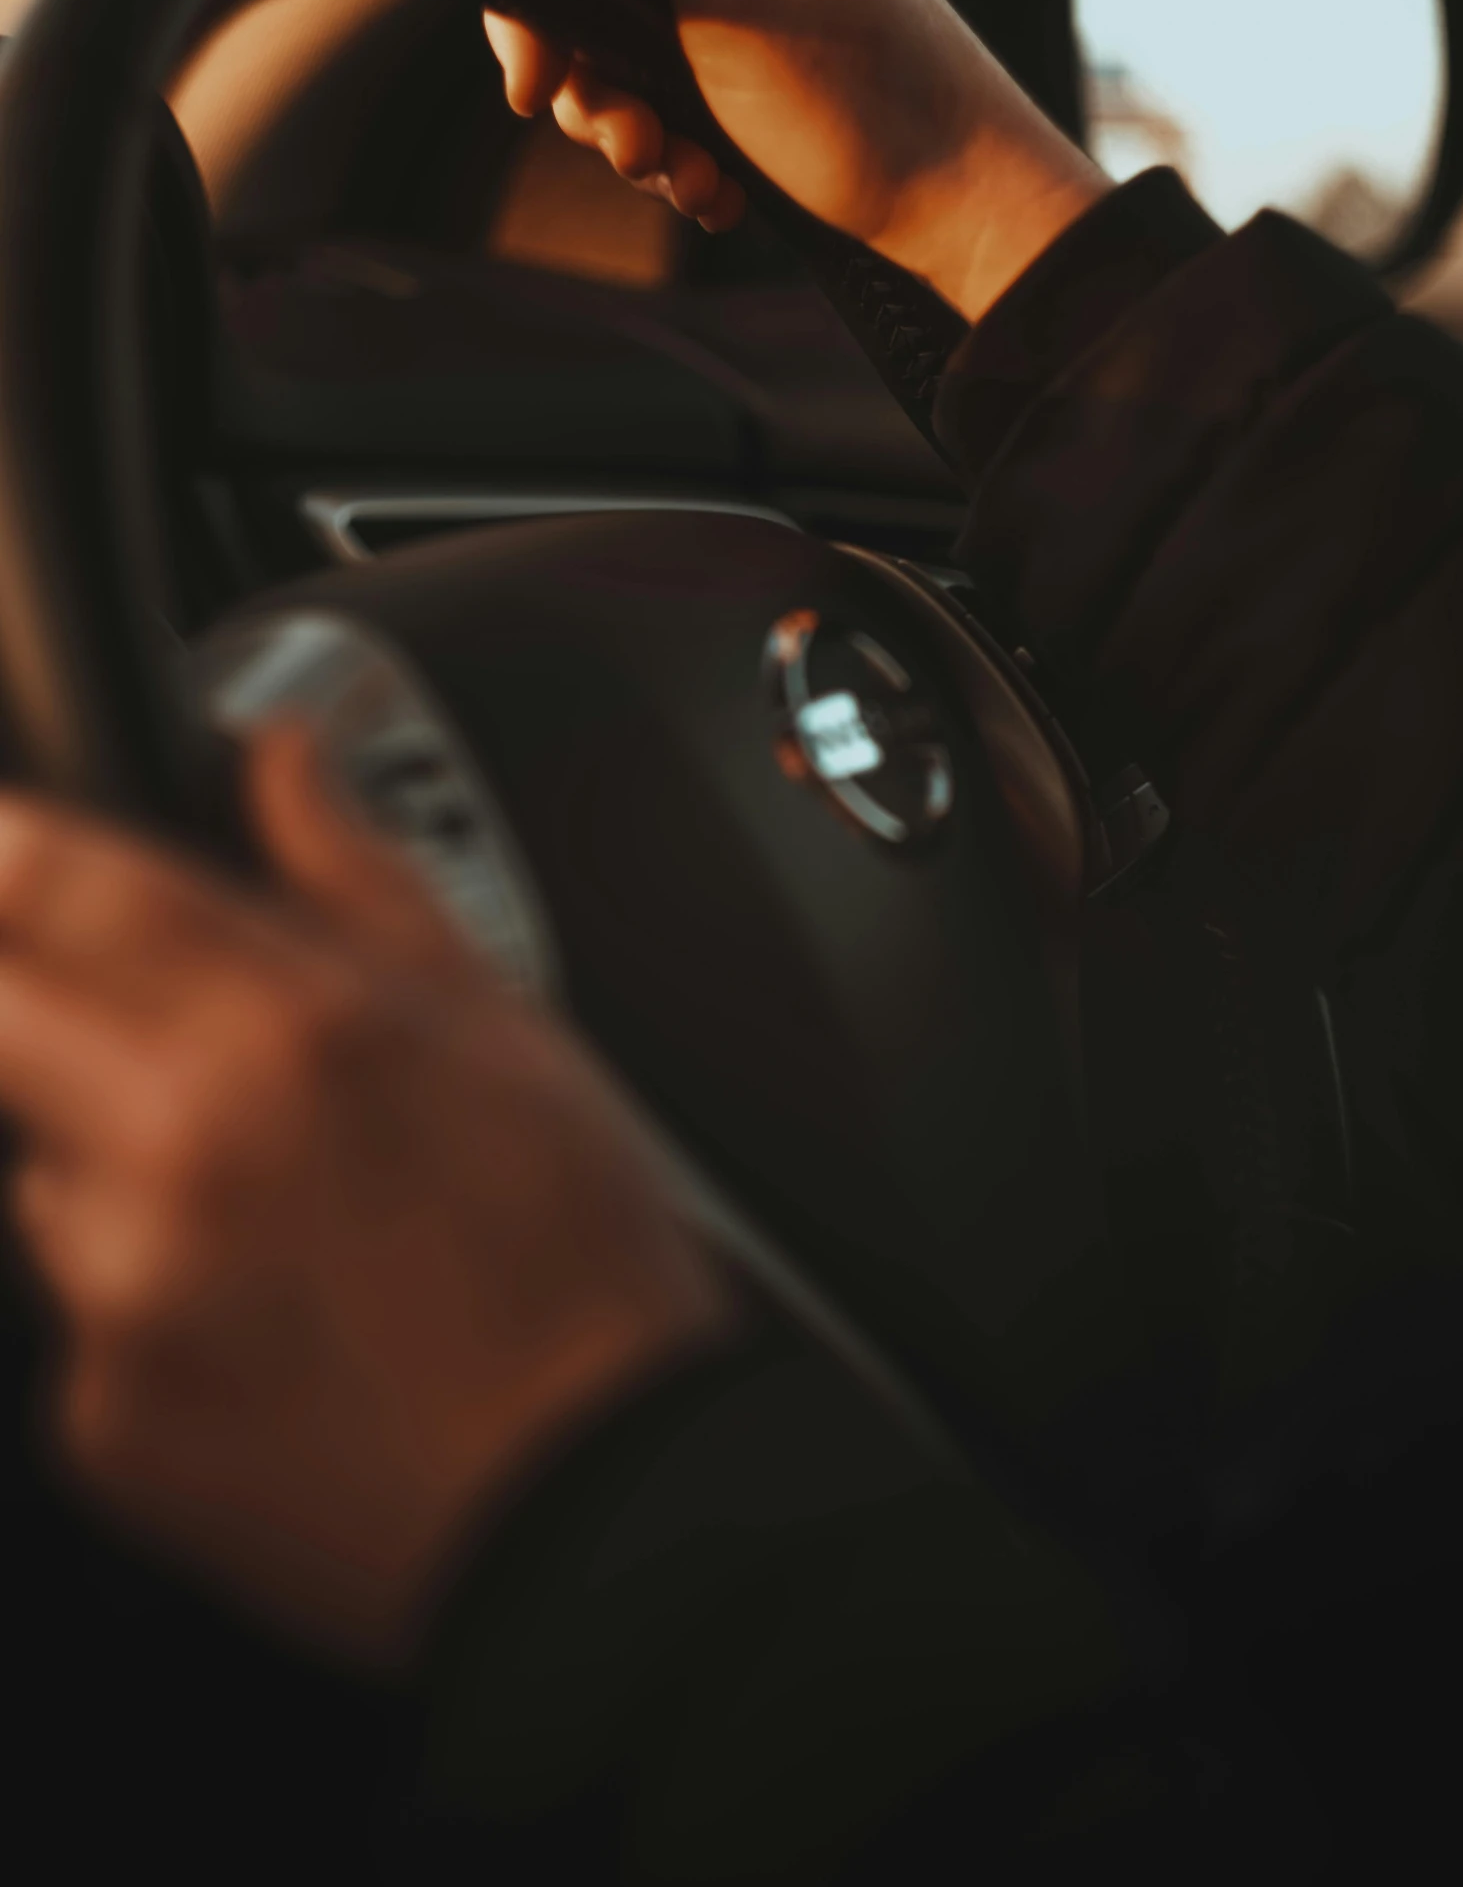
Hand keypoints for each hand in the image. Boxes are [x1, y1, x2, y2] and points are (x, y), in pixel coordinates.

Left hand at [0, 727, 733, 1658]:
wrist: (600, 1510)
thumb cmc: (580, 1263)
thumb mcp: (506, 1029)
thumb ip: (361, 877)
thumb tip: (286, 756)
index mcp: (292, 1032)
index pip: (59, 884)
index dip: (7, 843)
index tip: (4, 841)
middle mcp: (180, 1154)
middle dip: (26, 989)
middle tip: (132, 1022)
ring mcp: (123, 1297)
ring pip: (37, 1172)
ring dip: (107, 1158)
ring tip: (265, 1210)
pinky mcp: (100, 1421)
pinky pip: (75, 1314)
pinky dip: (140, 1296)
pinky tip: (267, 1316)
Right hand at [485, 0, 1106, 320]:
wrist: (971, 217)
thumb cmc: (866, 110)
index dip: (544, 13)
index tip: (537, 92)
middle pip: (608, 7)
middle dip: (604, 95)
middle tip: (640, 151)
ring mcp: (773, 6)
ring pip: (647, 72)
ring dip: (650, 143)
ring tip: (696, 182)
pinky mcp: (786, 77)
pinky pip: (697, 111)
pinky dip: (694, 161)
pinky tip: (724, 194)